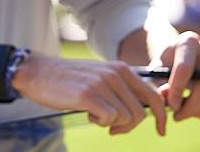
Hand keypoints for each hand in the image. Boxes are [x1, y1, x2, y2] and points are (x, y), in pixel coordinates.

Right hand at [13, 55, 167, 135]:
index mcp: (121, 69)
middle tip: (111, 126)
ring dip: (111, 123)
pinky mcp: (88, 94)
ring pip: (125, 118)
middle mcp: (115, 74)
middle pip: (140, 113)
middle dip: (128, 126)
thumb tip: (144, 112)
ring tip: (94, 113)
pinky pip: (109, 119)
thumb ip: (121, 89)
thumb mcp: (100, 77)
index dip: (161, 116)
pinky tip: (87, 113)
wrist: (37, 72)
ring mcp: (101, 83)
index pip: (153, 95)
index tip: (162, 130)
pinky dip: (99, 122)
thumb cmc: (69, 80)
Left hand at [154, 31, 199, 121]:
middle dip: (190, 106)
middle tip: (176, 116)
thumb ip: (158, 84)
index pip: (185, 68)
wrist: (176, 56)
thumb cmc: (164, 63)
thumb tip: (169, 100)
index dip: (177, 90)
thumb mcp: (156, 70)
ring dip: (199, 112)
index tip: (171, 105)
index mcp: (188, 41)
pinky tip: (194, 113)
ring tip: (182, 114)